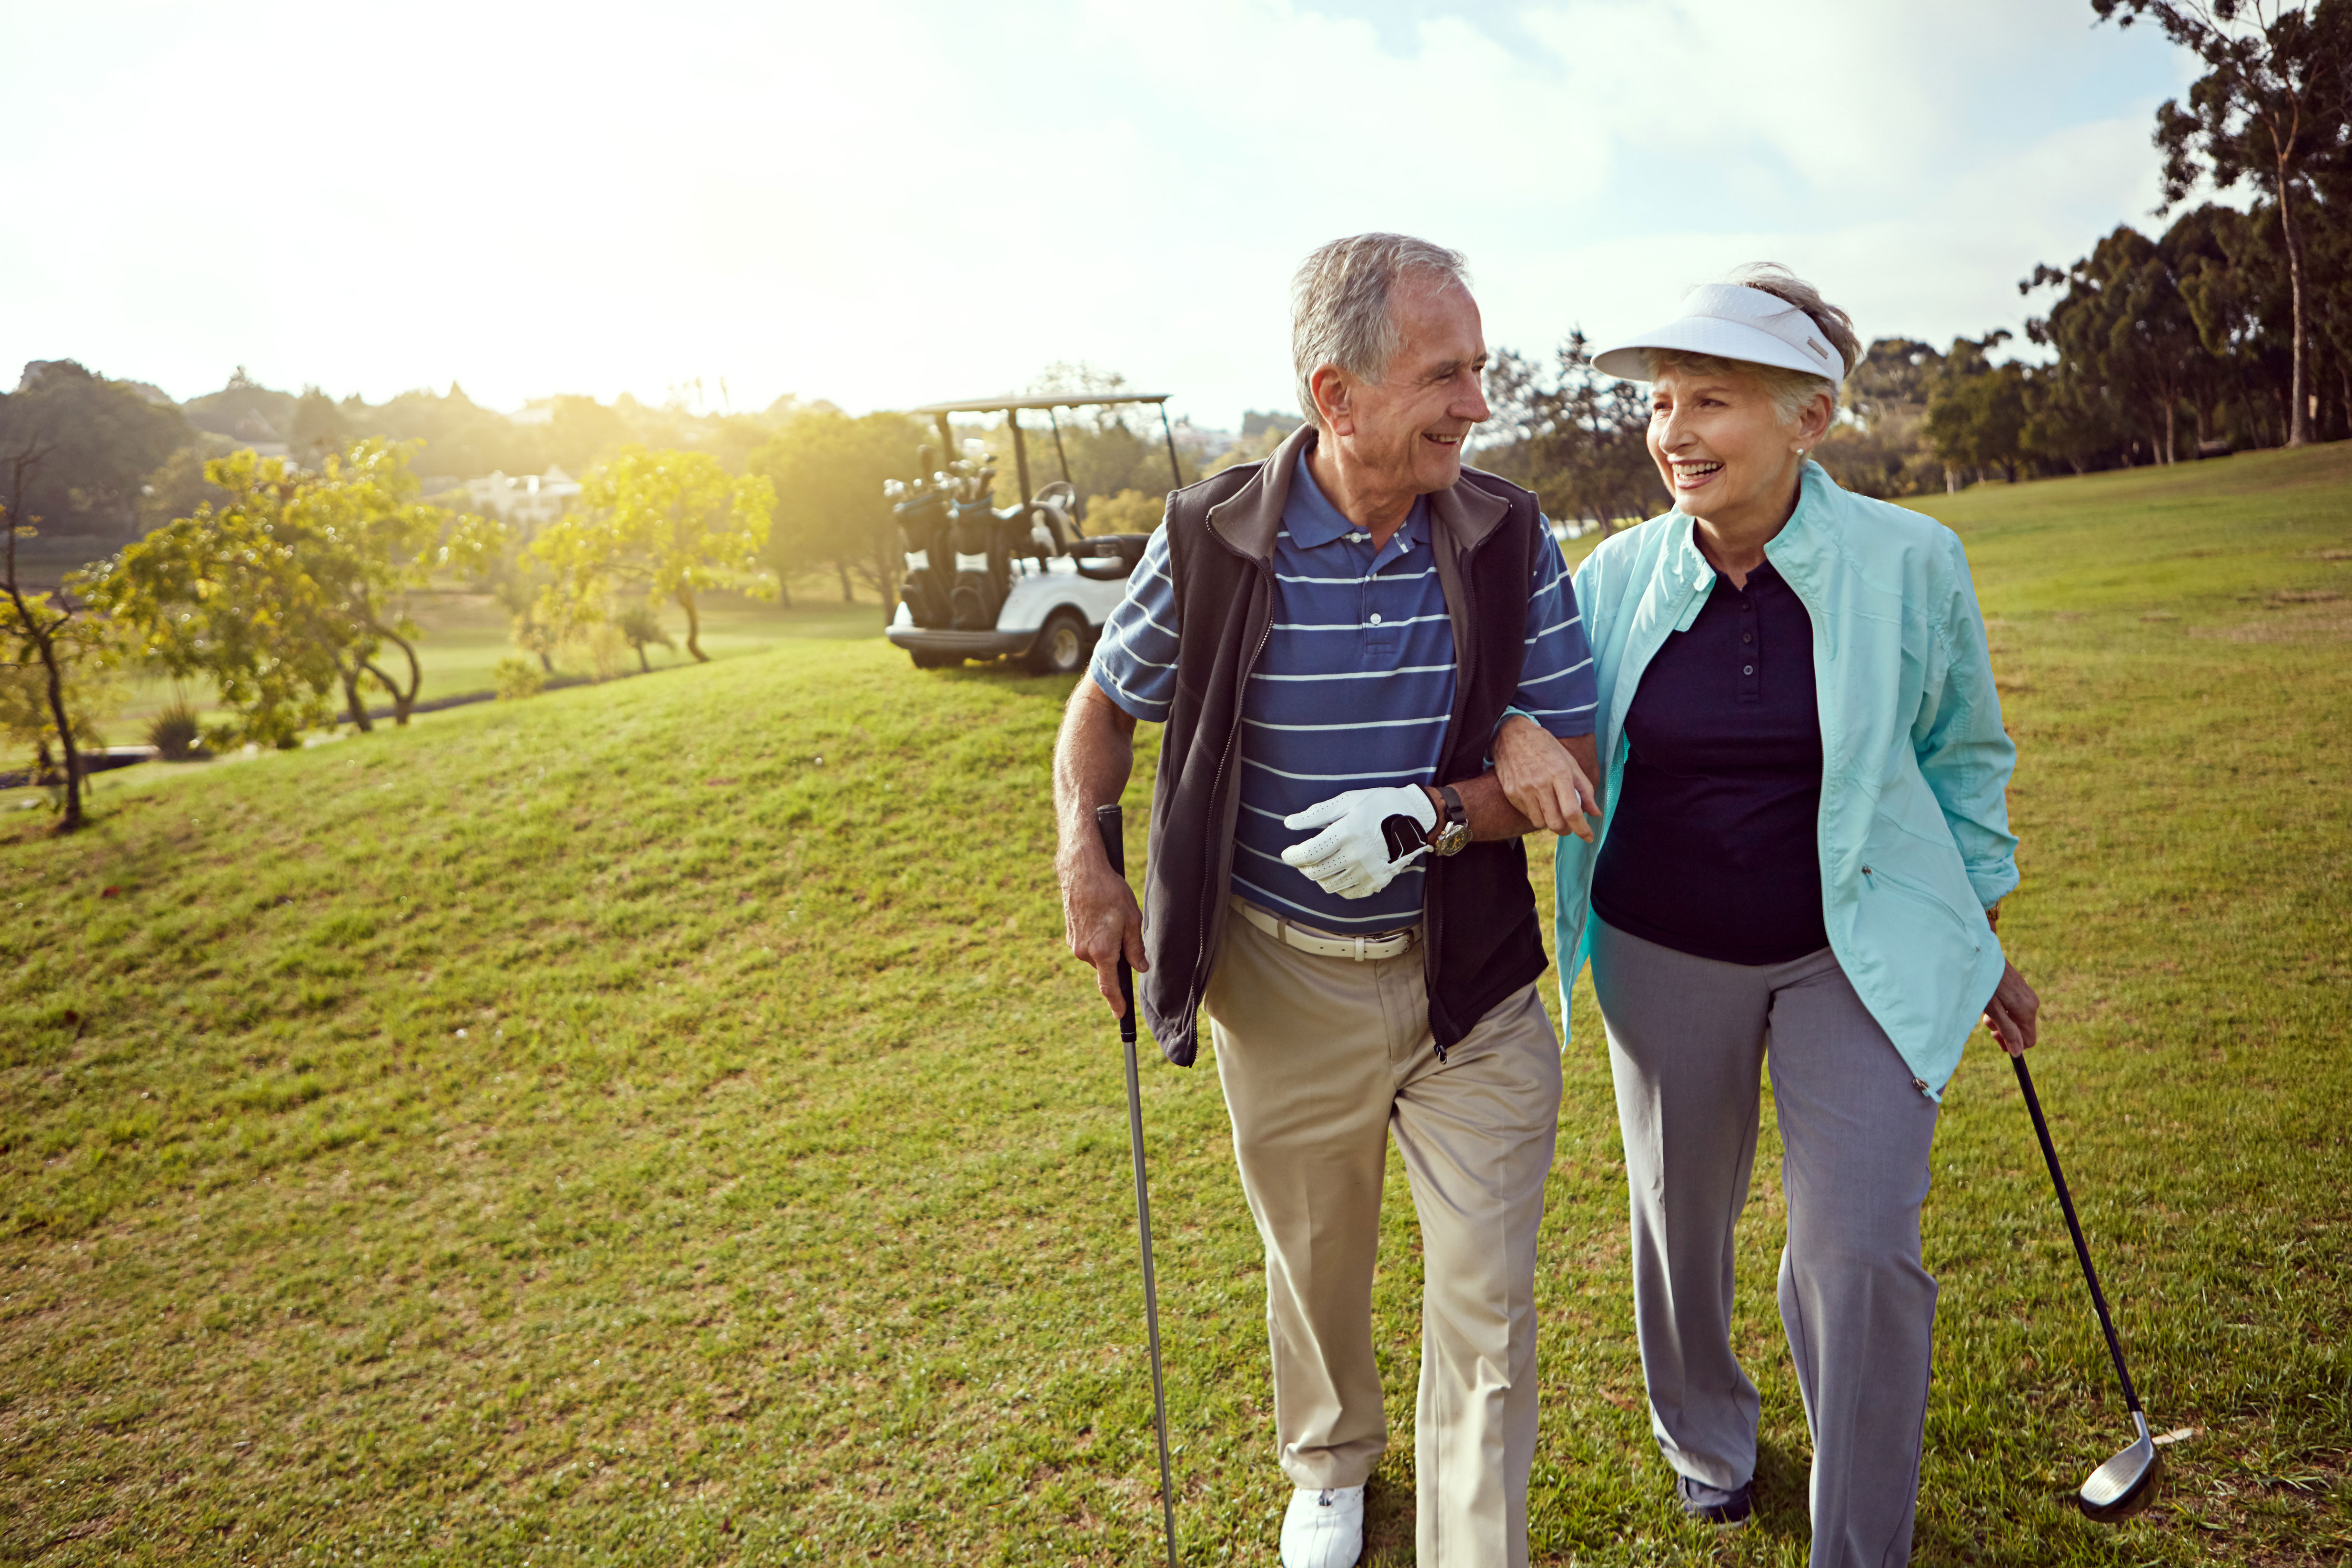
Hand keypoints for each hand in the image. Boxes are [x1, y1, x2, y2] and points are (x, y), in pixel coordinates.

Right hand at [1060, 852, 1146, 1017]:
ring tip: (1111, 917)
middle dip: (1117, 958)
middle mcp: (1084, 952)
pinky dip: (1098, 937)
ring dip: (1107, 946)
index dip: (1117, 1002)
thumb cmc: (1110, 893)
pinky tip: (1101, 916)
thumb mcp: (1131, 920)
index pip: (1109, 986)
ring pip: (1098, 955)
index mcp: (1102, 951)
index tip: (1121, 1014)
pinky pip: (1088, 945)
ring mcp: (1074, 943)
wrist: (1081, 872)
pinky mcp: (1070, 934)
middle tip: (1125, 931)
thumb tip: (1141, 968)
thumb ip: (1135, 949)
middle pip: (1106, 967)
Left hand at [1280, 784, 1433, 899]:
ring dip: (1319, 876)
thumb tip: (1289, 824)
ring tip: (1322, 863)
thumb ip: (1317, 814)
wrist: (1417, 817)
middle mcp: (1359, 855)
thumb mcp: (1348, 801)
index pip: (1310, 853)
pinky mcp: (1379, 881)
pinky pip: (1348, 893)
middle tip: (1302, 857)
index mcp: (1349, 831)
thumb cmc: (1379, 804)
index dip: (1293, 855)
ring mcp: (1370, 871)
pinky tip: (1340, 871)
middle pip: (1316, 872)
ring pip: (1329, 885)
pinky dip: (1338, 885)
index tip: (1288, 853)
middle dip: (1302, 866)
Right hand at [1493, 715, 1598, 841]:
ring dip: (1550, 822)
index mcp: (1559, 774)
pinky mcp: (1511, 793)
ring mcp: (1523, 790)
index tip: (1588, 837)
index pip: (1571, 811)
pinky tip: (1539, 801)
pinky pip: (1527, 814)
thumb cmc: (1546, 747)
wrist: (1512, 735)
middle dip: (1566, 830)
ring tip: (1553, 810)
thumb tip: (1595, 813)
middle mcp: (1540, 784)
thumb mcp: (1570, 763)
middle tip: (1570, 825)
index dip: (1582, 829)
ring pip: (1540, 823)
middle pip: (1555, 823)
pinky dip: (1537, 814)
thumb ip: (1584, 789)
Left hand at [1982, 959, 2038, 1055]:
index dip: (2012, 1044)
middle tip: (1986, 1021)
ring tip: (1987, 1009)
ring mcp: (2029, 995)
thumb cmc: (1985, 983)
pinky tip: (1992, 1001)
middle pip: (2023, 1030)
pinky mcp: (2023, 990)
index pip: (2029, 1041)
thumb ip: (2007, 1031)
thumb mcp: (1993, 1010)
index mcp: (2027, 1011)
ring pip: (2018, 1019)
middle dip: (2005, 1031)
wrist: (1984, 956)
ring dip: (2002, 1020)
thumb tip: (2018, 1053)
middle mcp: (2033, 1004)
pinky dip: (2004, 1010)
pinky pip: (2017, 1009)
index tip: (1995, 1037)